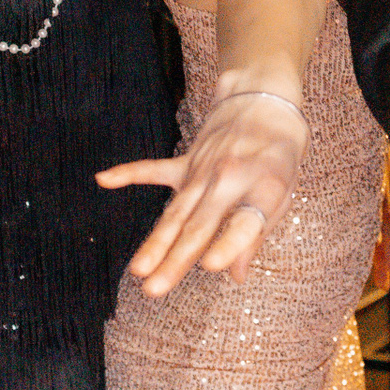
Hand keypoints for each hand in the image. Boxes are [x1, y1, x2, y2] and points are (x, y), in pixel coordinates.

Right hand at [95, 92, 303, 291]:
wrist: (265, 100)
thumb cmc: (280, 154)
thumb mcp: (285, 193)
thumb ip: (258, 233)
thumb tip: (235, 276)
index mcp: (265, 187)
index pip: (247, 221)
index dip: (231, 244)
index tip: (213, 267)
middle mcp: (231, 178)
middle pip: (201, 225)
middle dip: (177, 259)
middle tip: (155, 290)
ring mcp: (204, 169)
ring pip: (176, 212)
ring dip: (156, 242)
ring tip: (138, 271)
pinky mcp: (187, 161)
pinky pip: (155, 169)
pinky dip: (129, 173)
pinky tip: (104, 179)